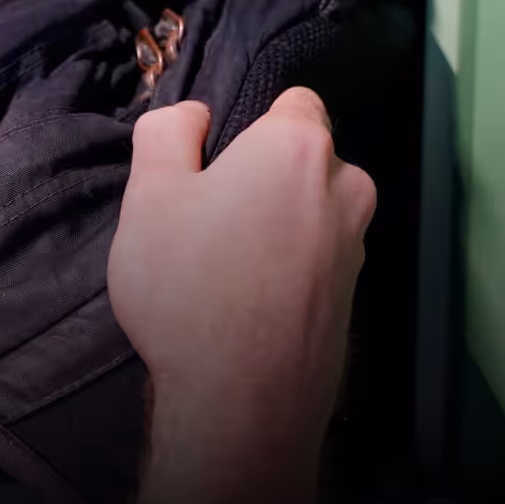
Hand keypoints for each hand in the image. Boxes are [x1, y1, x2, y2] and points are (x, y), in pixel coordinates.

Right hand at [107, 88, 375, 503]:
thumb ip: (167, 133)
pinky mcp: (352, 299)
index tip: (213, 163)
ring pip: (311, 213)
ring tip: (220, 270)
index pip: (294, 102)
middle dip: (263, 178)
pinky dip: (285, 270)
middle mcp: (345, 188)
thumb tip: (195, 116)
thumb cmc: (189, 289)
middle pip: (304, 160)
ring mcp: (355, 247)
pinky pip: (315, 261)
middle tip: (206, 220)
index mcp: (299, 147)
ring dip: (275, 226)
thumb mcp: (149, 195)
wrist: (240, 401)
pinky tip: (242, 304)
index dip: (249, 126)